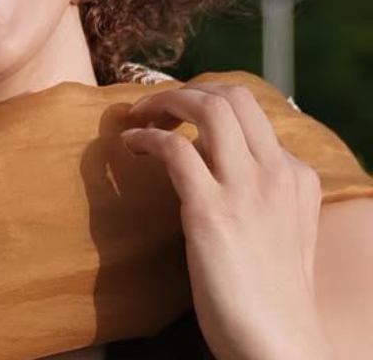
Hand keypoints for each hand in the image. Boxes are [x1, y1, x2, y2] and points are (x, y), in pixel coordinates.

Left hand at [122, 83, 333, 359]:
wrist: (276, 341)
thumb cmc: (267, 295)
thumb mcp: (279, 231)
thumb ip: (258, 195)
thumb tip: (212, 169)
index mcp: (296, 176)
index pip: (251, 111)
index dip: (205, 102)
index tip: (174, 115)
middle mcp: (277, 173)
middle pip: (232, 95)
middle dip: (185, 90)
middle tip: (152, 107)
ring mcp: (247, 189)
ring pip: (207, 108)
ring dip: (162, 102)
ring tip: (136, 117)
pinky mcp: (211, 210)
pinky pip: (173, 148)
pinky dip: (145, 138)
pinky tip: (129, 147)